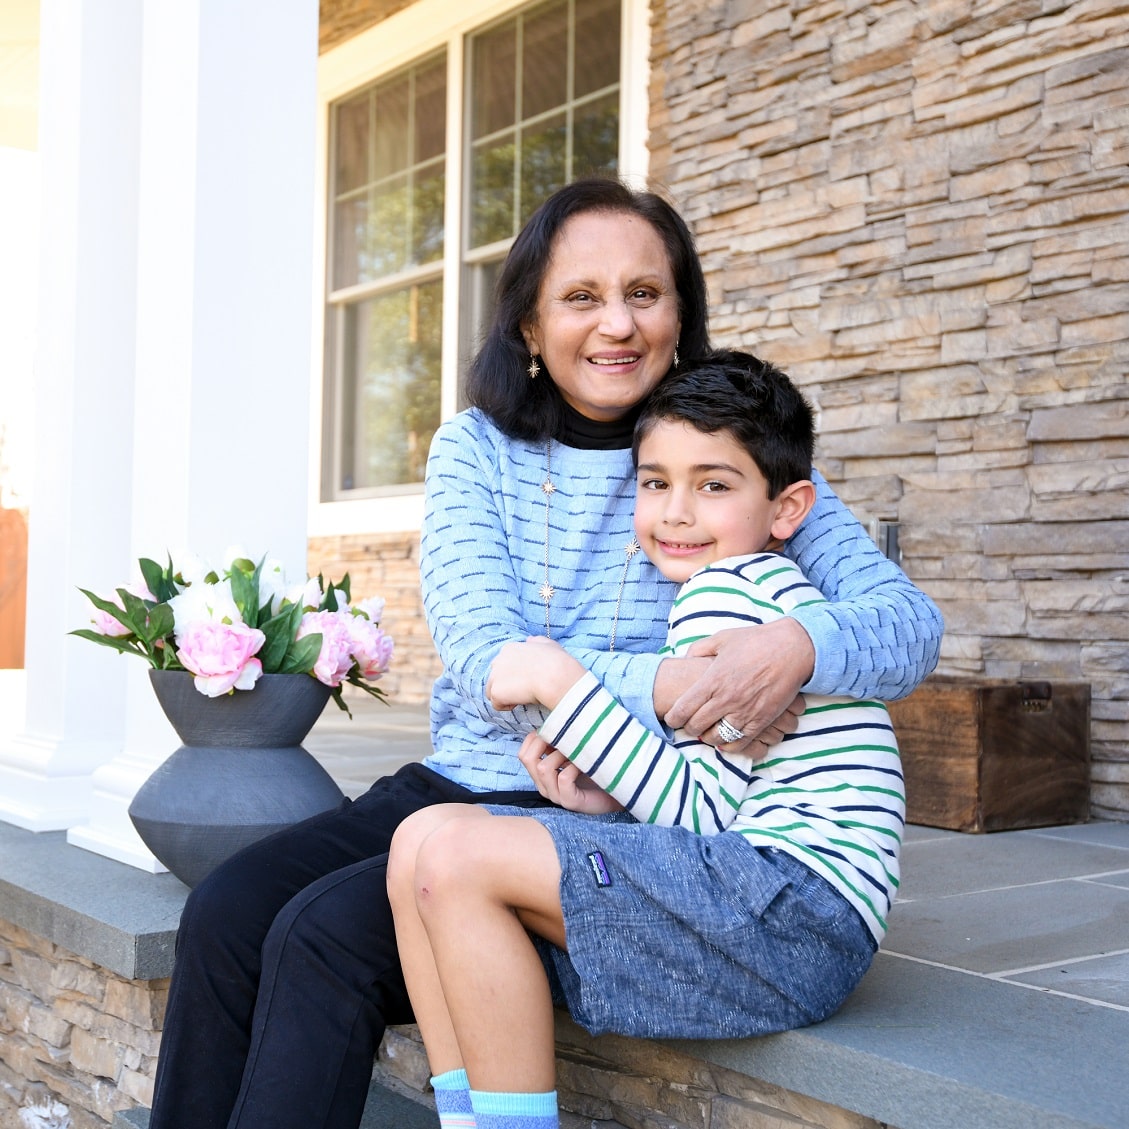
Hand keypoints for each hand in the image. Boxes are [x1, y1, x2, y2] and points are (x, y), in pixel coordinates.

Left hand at [486, 637, 585, 711]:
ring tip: (522, 698)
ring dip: (505, 696)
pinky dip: (507, 706)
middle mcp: (498, 660)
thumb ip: (536, 641)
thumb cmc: (555, 661)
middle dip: (506, 685)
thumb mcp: (547, 644)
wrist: (554, 676)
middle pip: (495, 677)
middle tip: (523, 690)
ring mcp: (495, 676)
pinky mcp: (496, 691)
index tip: (526, 679)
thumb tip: (530, 640)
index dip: (514, 674)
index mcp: (509, 649)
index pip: (503, 664)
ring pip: (492, 691)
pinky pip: (497, 704)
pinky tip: (520, 702)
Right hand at [518, 732, 623, 814]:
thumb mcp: (575, 753)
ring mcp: (556, 795)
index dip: (535, 738)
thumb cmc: (596, 769)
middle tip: (564, 740)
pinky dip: (573, 767)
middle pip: (526, 759)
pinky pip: (563, 778)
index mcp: (542, 774)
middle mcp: (545, 785)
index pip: (523, 753)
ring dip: (560, 754)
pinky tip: (584, 765)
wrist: (618, 792)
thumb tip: (556, 720)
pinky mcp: (570, 802)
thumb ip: (562, 742)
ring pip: (543, 768)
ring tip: (576, 753)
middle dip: (544, 742)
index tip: (555, 733)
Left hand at [664, 619, 814, 755]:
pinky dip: (729, 745)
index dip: (673, 717)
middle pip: (696, 726)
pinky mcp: (762, 721)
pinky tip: (726, 740)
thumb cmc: (756, 641)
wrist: (792, 649)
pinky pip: (740, 743)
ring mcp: (744, 712)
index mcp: (713, 679)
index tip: (672, 718)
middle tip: (688, 725)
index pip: (683, 708)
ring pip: (716, 738)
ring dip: (708, 738)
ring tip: (706, 732)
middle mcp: (726, 699)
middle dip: (688, 728)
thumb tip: (686, 659)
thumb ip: (699, 649)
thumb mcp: (722, 638)